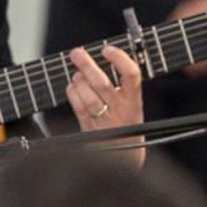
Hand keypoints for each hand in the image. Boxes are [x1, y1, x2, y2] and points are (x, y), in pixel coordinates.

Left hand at [67, 44, 144, 167]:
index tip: (108, 49)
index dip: (120, 59)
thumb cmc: (126, 124)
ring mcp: (105, 120)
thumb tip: (104, 57)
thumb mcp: (132, 104)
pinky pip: (78, 106)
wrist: (123, 157)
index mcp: (134, 101)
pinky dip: (72, 92)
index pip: (132, 75)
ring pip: (88, 96)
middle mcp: (120, 110)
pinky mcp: (89, 128)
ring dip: (79, 80)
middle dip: (88, 66)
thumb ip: (121, 85)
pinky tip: (73, 86)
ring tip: (76, 72)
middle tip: (77, 53)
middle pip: (103, 84)